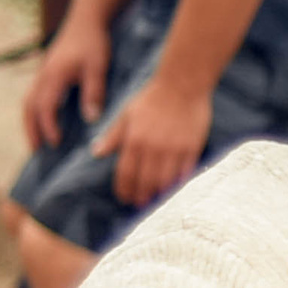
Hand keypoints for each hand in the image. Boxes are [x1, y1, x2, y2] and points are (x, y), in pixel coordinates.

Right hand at [22, 18, 111, 150]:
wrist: (86, 18)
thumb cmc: (93, 42)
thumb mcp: (97, 66)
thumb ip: (94, 91)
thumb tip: (90, 119)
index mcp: (54, 76)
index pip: (45, 107)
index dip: (48, 127)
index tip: (55, 143)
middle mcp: (43, 75)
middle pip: (29, 107)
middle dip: (31, 130)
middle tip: (36, 151)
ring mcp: (42, 72)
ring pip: (28, 101)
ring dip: (30, 121)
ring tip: (37, 140)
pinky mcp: (46, 71)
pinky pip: (34, 94)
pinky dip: (34, 111)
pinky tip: (44, 119)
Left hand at [95, 78, 213, 205]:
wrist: (183, 84)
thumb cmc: (152, 98)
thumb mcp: (127, 114)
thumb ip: (113, 136)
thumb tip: (96, 152)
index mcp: (134, 140)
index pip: (126, 175)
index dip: (124, 190)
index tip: (124, 198)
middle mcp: (153, 148)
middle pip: (145, 183)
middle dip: (140, 197)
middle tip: (139, 203)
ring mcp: (173, 149)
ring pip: (165, 183)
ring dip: (158, 195)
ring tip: (155, 200)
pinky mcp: (191, 148)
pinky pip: (184, 174)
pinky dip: (177, 184)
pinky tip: (174, 189)